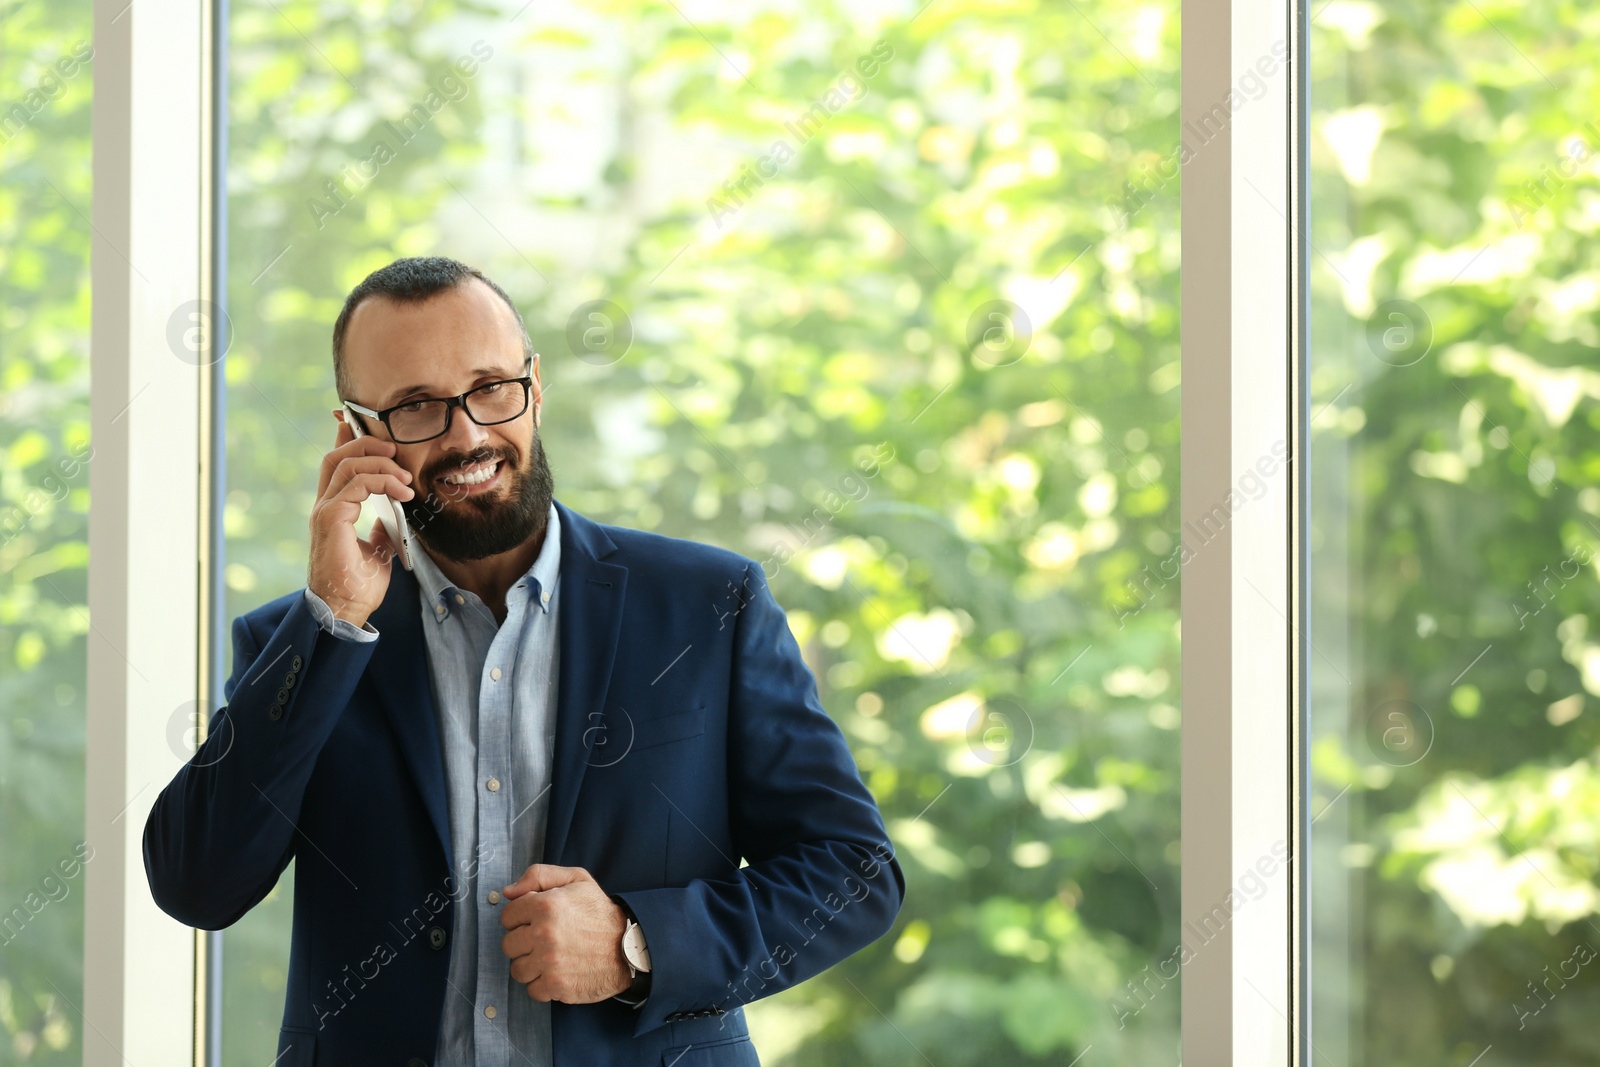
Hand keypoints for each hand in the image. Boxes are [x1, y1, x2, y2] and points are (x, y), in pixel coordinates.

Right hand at [307, 412, 415, 628]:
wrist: (345, 612)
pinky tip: (401, 492)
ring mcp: (325, 511)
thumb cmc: (358, 587)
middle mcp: (324, 506)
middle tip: (395, 450)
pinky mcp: (331, 519)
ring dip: (380, 463)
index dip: (348, 440)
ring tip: (405, 477)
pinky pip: (355, 484)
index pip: (336, 465)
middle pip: (338, 457)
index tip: (366, 427)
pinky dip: (381, 481)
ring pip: (346, 465)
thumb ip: (380, 530)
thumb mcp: (377, 552)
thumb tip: (392, 519)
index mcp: (333, 511)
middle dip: (367, 444)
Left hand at [499, 864, 630, 1003]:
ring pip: (517, 969)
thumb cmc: (600, 912)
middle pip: (508, 944)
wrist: (630, 946)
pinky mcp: (556, 985)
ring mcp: (549, 962)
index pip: (508, 916)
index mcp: (545, 905)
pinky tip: (558, 973)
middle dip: (524, 943)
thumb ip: (539, 876)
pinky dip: (543, 985)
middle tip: (545, 941)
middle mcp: (544, 933)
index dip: (522, 919)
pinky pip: (532, 990)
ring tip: (551, 958)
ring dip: (531, 966)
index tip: (536, 922)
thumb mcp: (576, 880)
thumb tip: (508, 892)